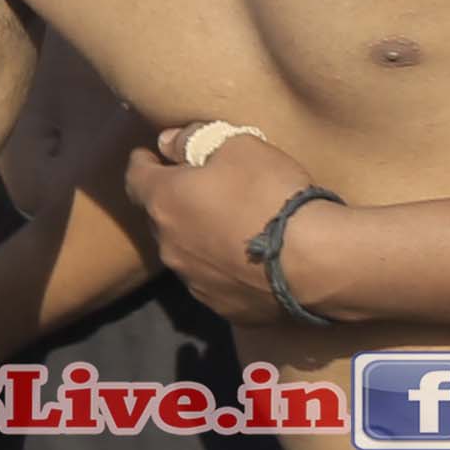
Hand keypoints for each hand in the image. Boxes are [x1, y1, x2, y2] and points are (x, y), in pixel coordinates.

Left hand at [124, 124, 327, 324]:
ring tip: (227, 229)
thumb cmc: (270, 194)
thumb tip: (168, 142)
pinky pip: (214, 282)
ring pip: (186, 253)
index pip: (136, 177)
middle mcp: (169, 247)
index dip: (143, 163)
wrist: (313, 262)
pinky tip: (247, 264)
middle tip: (198, 189)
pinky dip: (223, 269)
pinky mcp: (222, 308)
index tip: (149, 156)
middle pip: (160, 217)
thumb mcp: (238, 147)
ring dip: (197, 239)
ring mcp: (193, 282)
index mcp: (165, 202)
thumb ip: (195, 141)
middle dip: (173, 202)